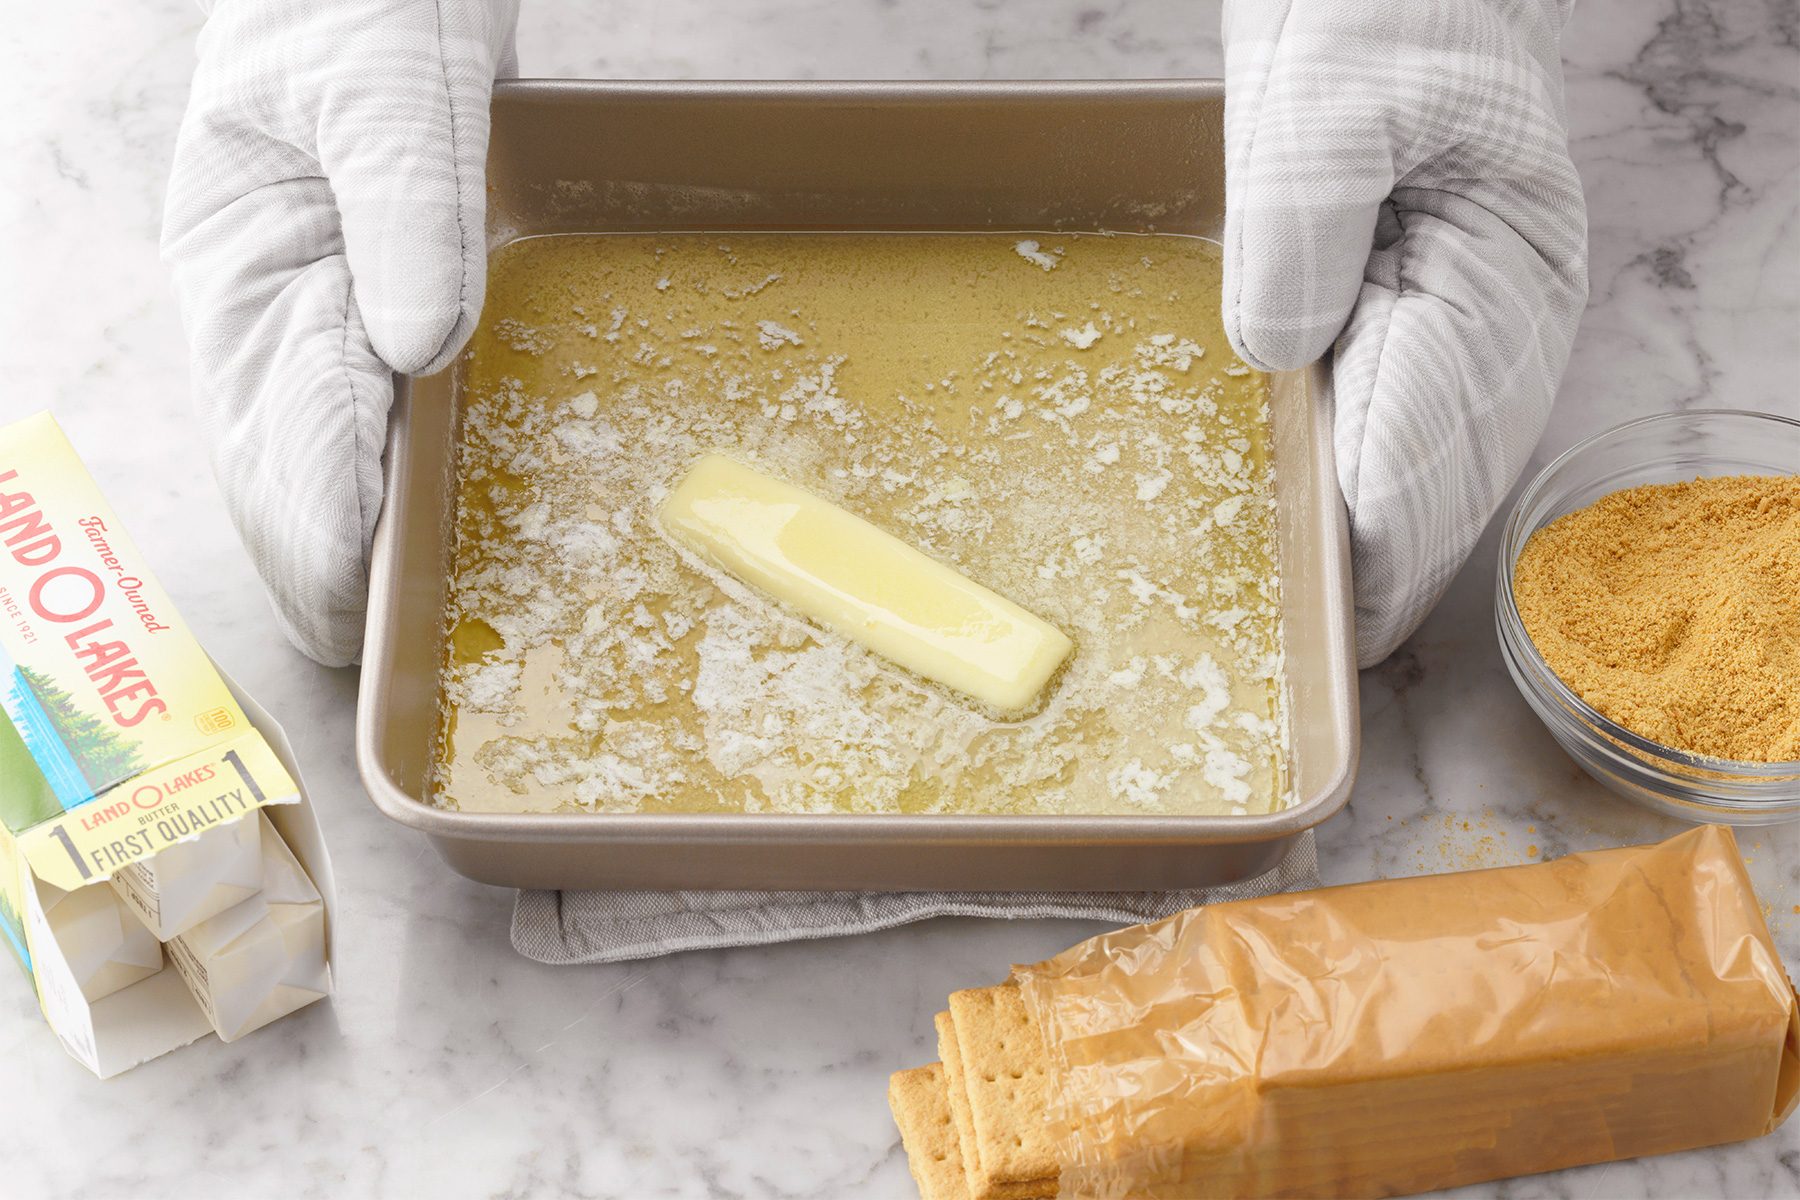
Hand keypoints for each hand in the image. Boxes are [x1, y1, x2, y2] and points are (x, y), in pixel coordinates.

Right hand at [163, 0, 519, 665]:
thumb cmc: (367, 12)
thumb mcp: (393, 91)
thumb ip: (404, 211)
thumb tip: (416, 349)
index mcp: (244, 264)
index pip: (276, 438)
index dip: (325, 536)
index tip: (370, 610)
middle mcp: (251, 315)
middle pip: (274, 483)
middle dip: (327, 574)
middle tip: (394, 654)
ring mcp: (286, 325)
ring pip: (295, 474)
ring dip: (340, 553)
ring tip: (397, 632)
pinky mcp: (332, 325)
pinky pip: (338, 433)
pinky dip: (364, 496)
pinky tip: (402, 541)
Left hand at [1221, 0, 1588, 666]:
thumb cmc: (1374, 15)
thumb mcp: (1329, 96)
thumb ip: (1306, 221)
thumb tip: (1279, 351)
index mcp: (1497, 271)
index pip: (1432, 444)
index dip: (1377, 541)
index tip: (1330, 619)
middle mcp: (1505, 317)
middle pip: (1449, 479)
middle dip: (1388, 574)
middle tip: (1323, 663)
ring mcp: (1479, 322)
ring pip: (1440, 468)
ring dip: (1387, 548)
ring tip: (1333, 632)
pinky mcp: (1438, 315)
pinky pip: (1415, 428)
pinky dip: (1379, 491)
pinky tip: (1339, 537)